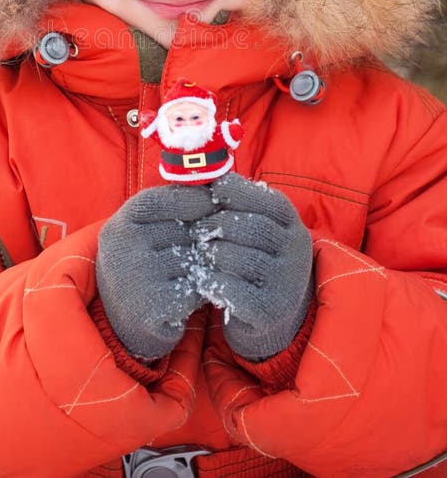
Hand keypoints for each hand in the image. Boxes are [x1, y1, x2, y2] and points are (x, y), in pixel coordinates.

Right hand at [96, 184, 215, 360]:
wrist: (126, 326)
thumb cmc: (145, 268)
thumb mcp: (144, 232)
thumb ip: (169, 208)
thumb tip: (215, 181)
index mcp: (119, 226)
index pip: (162, 200)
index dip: (192, 198)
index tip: (213, 201)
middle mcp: (123, 249)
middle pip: (184, 230)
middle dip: (202, 237)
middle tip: (204, 248)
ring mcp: (136, 278)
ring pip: (195, 258)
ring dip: (206, 265)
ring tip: (199, 272)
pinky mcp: (153, 306)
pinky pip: (198, 286)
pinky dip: (204, 290)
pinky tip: (196, 294)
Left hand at [194, 172, 312, 359]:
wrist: (271, 317)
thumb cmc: (255, 260)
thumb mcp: (256, 228)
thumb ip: (240, 204)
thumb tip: (208, 176)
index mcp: (293, 224)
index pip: (265, 199)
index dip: (234, 192)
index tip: (211, 193)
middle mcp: (296, 251)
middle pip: (249, 227)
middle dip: (216, 224)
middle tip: (197, 230)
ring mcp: (286, 283)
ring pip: (237, 257)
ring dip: (211, 254)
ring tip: (202, 255)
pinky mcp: (269, 311)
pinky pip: (231, 289)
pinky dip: (210, 281)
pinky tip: (204, 280)